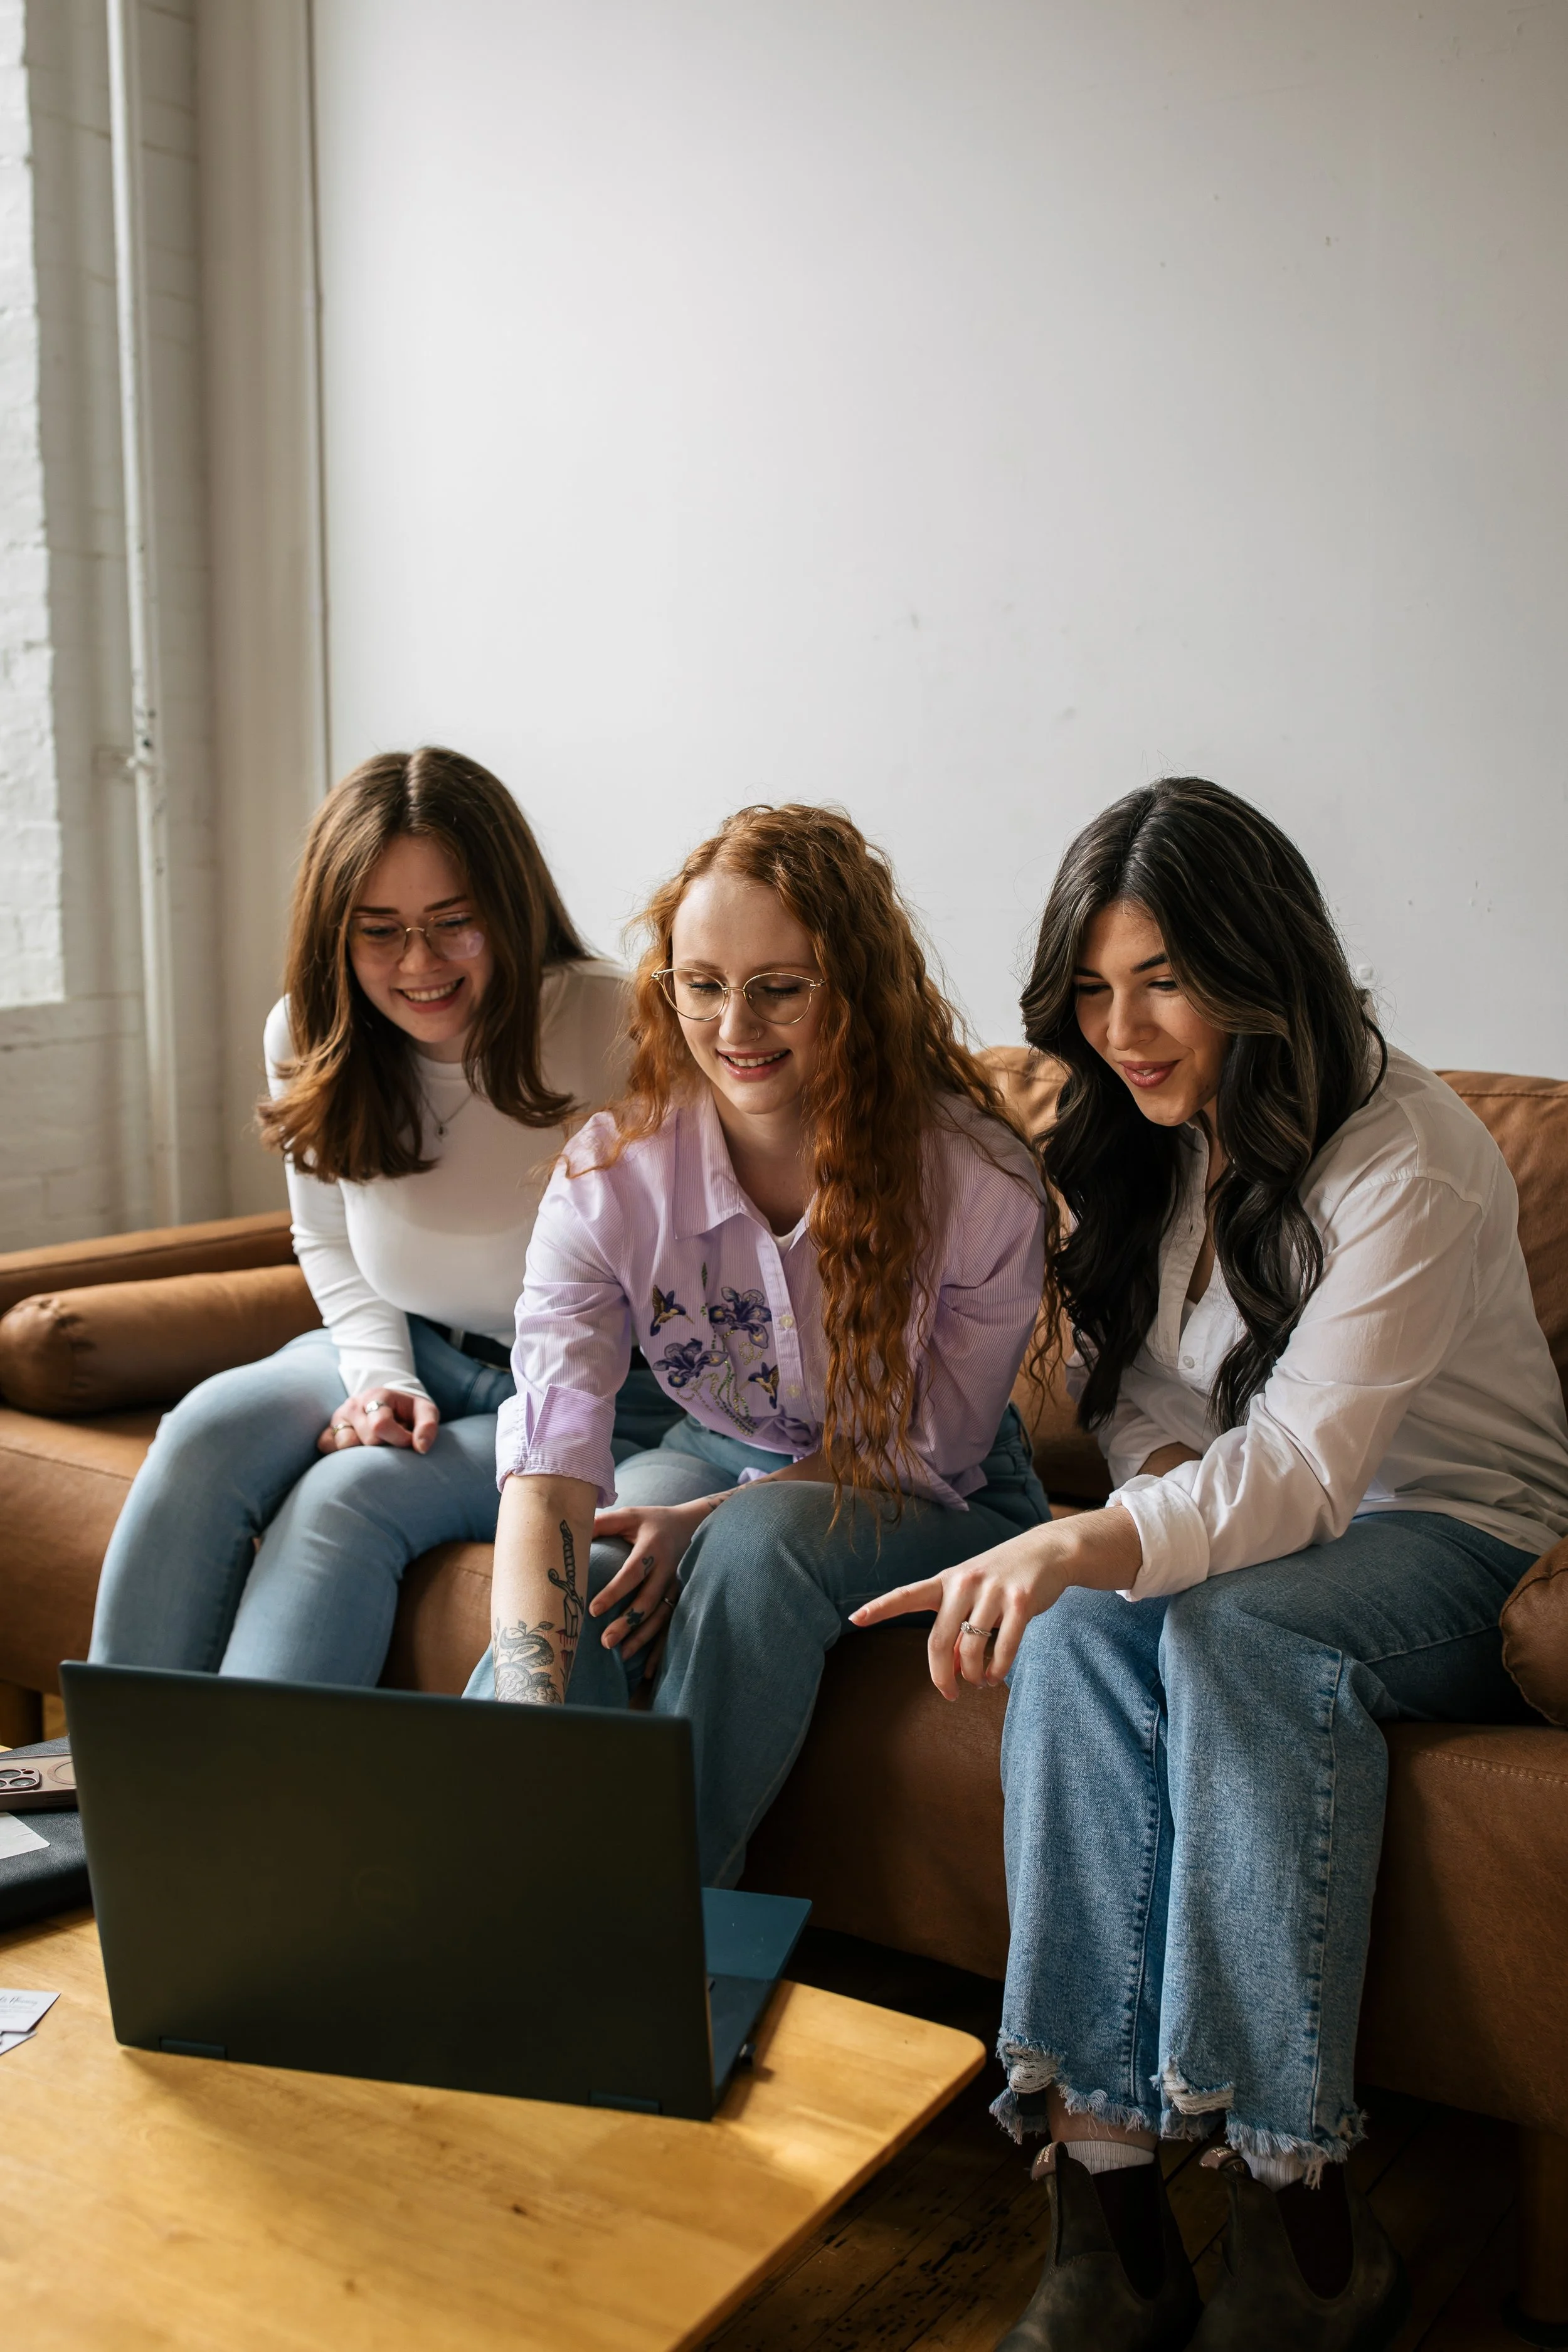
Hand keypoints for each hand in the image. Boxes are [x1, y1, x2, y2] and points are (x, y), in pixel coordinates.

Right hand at [318, 1387, 439, 1454]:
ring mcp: (338, 1419)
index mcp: (377, 1396)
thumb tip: (421, 1448)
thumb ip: (428, 1426)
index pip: (380, 1425)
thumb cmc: (408, 1410)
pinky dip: (341, 1454)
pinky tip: (358, 1451)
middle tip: (392, 1441)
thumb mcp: (425, 1411)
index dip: (398, 1439)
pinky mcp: (328, 1431)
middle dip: (385, 1447)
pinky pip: (326, 1447)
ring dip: (364, 1452)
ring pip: (345, 1446)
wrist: (388, 1404)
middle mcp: (354, 1405)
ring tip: (376, 1446)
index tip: (408, 1442)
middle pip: (367, 1439)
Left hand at [588, 1495, 717, 1660]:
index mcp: (653, 1548)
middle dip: (627, 1623)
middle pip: (647, 1601)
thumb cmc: (653, 1521)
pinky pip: (671, 1627)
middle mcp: (667, 1570)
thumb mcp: (631, 1515)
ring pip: (660, 1618)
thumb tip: (572, 1533)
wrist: (694, 1526)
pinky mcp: (680, 1598)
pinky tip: (647, 1669)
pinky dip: (660, 1649)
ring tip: (621, 1655)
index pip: (633, 1572)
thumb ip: (604, 1524)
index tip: (594, 1610)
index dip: (615, 1591)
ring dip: (642, 1639)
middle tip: (605, 1642)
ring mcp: (676, 1587)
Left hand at [849, 1508, 1142, 1699]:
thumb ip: (955, 1624)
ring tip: (980, 1681)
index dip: (880, 1608)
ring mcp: (994, 1591)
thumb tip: (950, 1668)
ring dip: (974, 1675)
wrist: (1046, 1551)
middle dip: (941, 1676)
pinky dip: (997, 1670)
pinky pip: (1004, 1648)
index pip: (907, 1595)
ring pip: (971, 1649)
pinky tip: (996, 1676)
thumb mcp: (970, 1592)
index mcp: (946, 1580)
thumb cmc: (999, 1578)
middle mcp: (965, 1582)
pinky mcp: (1022, 1601)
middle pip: (939, 1641)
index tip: (855, 1619)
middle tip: (949, 1693)